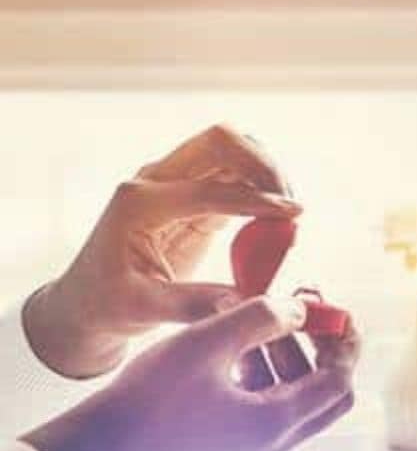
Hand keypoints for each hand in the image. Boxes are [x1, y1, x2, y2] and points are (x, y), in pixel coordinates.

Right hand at [21, 296, 360, 450]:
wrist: (98, 449)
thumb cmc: (149, 397)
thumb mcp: (209, 342)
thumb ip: (262, 317)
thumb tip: (302, 308)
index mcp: (278, 423)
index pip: (339, 380)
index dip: (344, 341)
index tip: (334, 308)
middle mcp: (274, 444)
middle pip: (327, 394)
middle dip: (322, 348)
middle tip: (306, 310)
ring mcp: (251, 449)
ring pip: (295, 397)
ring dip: (288, 356)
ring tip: (262, 315)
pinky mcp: (229, 446)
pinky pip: (266, 406)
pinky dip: (264, 373)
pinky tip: (236, 344)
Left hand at [23, 125, 301, 378]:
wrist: (91, 300)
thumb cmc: (109, 304)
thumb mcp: (143, 310)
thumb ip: (193, 303)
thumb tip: (244, 302)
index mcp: (138, 202)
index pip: (206, 189)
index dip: (253, 201)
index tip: (291, 216)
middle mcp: (155, 181)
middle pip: (219, 141)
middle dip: (262, 164)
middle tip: (291, 203)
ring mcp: (176, 182)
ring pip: (233, 149)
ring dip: (267, 171)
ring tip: (289, 211)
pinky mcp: (196, 195)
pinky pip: (237, 174)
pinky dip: (263, 187)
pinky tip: (278, 216)